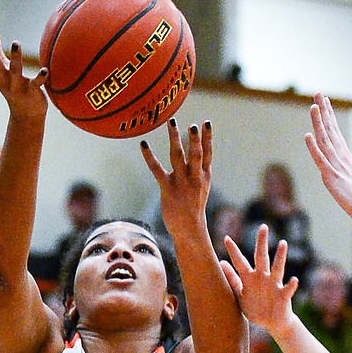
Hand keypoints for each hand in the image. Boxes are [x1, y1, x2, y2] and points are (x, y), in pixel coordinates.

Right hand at [0, 21, 47, 120]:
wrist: (25, 114)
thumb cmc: (13, 85)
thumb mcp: (2, 67)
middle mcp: (2, 78)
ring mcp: (16, 86)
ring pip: (14, 71)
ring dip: (16, 58)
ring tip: (16, 42)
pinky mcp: (30, 92)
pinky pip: (35, 84)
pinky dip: (40, 78)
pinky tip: (45, 70)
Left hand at [141, 119, 212, 238]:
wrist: (190, 229)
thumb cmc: (194, 207)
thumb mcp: (202, 187)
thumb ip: (199, 170)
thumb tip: (196, 152)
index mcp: (204, 176)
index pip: (208, 154)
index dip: (207, 138)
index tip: (206, 123)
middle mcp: (194, 177)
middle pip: (195, 154)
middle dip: (194, 139)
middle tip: (192, 125)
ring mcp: (181, 182)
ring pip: (178, 156)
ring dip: (174, 139)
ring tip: (171, 123)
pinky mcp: (168, 188)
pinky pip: (157, 169)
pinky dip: (149, 156)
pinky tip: (143, 144)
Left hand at [222, 226, 298, 335]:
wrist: (272, 323)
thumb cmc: (256, 308)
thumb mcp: (240, 294)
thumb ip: (232, 279)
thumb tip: (221, 263)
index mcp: (250, 278)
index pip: (240, 262)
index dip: (233, 251)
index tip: (226, 238)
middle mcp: (262, 278)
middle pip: (261, 257)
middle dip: (261, 242)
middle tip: (263, 227)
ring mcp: (274, 286)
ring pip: (277, 268)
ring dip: (280, 257)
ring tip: (283, 243)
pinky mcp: (283, 296)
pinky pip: (287, 289)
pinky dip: (291, 285)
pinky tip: (294, 279)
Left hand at [305, 93, 351, 219]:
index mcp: (345, 154)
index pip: (335, 129)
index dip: (328, 114)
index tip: (324, 99)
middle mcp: (340, 155)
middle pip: (330, 129)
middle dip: (323, 111)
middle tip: (317, 93)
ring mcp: (335, 165)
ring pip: (324, 140)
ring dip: (318, 123)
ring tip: (313, 106)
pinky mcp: (330, 176)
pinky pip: (320, 159)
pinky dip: (313, 147)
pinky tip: (308, 136)